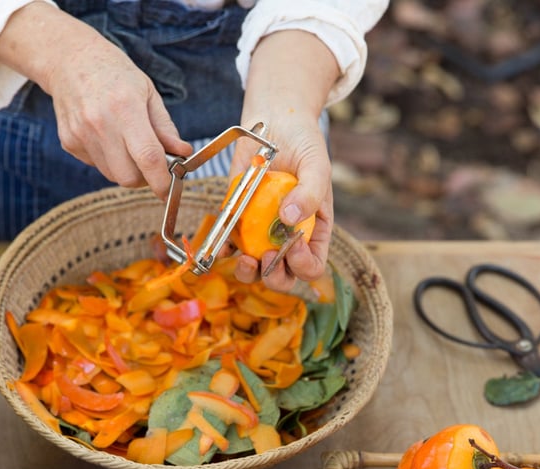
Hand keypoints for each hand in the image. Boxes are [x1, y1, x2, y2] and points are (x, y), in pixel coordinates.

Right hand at [0, 3, 191, 198]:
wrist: (70, 60)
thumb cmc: (114, 73)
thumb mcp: (147, 92)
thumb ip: (165, 127)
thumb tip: (183, 153)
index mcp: (125, 107)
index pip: (148, 157)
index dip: (162, 181)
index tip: (170, 191)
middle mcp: (100, 123)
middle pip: (127, 177)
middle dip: (144, 179)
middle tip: (151, 165)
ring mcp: (80, 134)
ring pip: (111, 175)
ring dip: (126, 169)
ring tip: (126, 143)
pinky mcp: (69, 142)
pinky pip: (96, 165)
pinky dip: (108, 159)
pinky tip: (106, 135)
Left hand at [229, 30, 339, 290]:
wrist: (274, 122)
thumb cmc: (302, 143)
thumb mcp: (316, 164)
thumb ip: (310, 192)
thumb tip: (290, 219)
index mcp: (314, 230)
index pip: (312, 265)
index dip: (303, 265)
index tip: (293, 245)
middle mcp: (288, 238)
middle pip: (284, 276)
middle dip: (274, 276)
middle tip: (267, 255)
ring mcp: (261, 232)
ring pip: (255, 270)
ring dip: (249, 273)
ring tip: (245, 260)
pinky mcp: (238, 221)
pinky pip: (230, 246)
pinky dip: (225, 252)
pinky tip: (223, 248)